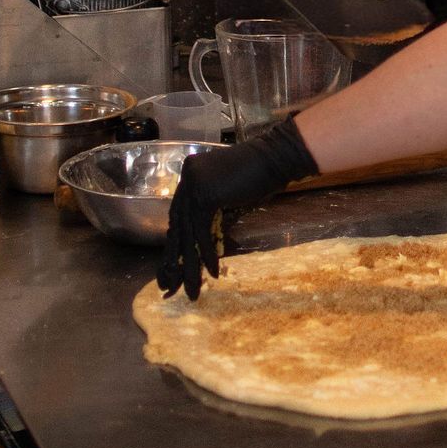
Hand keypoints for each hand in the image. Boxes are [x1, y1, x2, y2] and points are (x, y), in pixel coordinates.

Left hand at [158, 118, 316, 301]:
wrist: (277, 158)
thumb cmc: (260, 176)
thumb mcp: (229, 196)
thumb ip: (212, 211)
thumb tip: (203, 240)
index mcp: (189, 177)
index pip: (179, 216)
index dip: (176, 243)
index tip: (171, 266)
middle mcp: (186, 179)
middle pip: (178, 226)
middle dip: (175, 259)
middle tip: (169, 286)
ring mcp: (193, 186)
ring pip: (188, 233)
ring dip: (191, 264)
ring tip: (193, 289)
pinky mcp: (205, 196)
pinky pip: (202, 232)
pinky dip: (207, 254)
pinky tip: (213, 271)